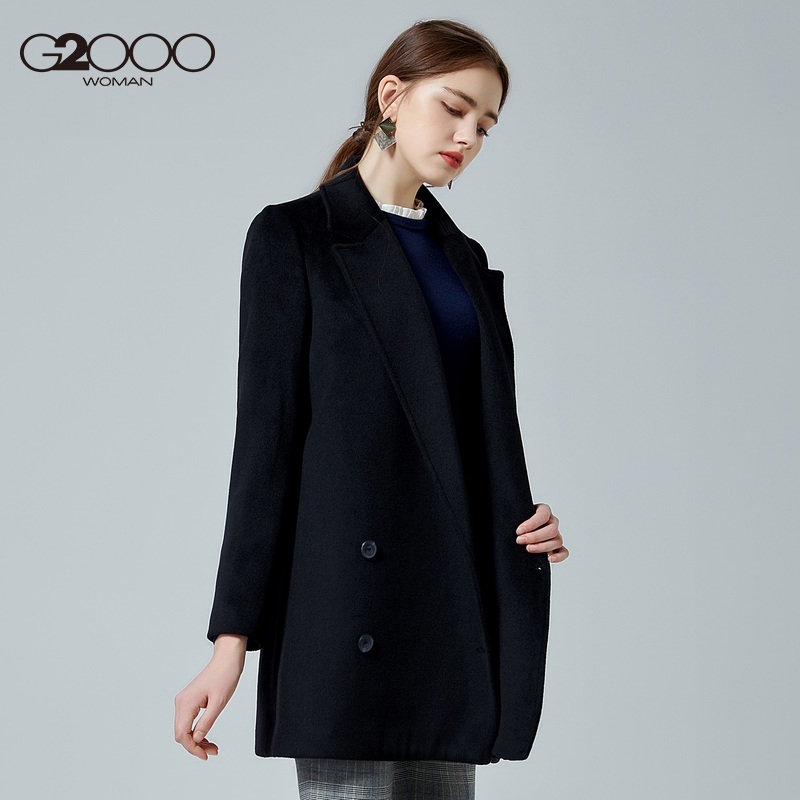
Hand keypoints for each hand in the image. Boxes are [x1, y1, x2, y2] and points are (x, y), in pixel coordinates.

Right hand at [173, 641, 245, 759]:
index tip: (206, 755)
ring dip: (196, 740)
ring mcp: (184, 701)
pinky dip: (197, 731)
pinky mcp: (190, 700)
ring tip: (212, 746)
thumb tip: (197, 740)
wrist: (228, 658)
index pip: (182, 735)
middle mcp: (181, 702)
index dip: (193, 749)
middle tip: (212, 751)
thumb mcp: (219, 702)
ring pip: (185, 728)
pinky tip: (207, 736)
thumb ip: (206, 722)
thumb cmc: (225, 675)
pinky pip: (189, 721)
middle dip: (195, 746)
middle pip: (181, 733)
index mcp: (186, 703)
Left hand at [515, 502, 568, 562]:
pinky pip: (564, 552)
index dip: (531, 524)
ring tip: (528, 549)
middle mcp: (552, 522)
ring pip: (557, 541)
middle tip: (520, 540)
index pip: (543, 515)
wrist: (520, 529)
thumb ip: (516, 516)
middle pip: (552, 530)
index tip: (518, 531)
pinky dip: (559, 556)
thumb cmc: (518, 520)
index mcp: (544, 510)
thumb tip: (513, 526)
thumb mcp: (517, 514)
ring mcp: (556, 534)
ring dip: (542, 547)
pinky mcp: (557, 547)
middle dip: (535, 537)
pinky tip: (548, 559)